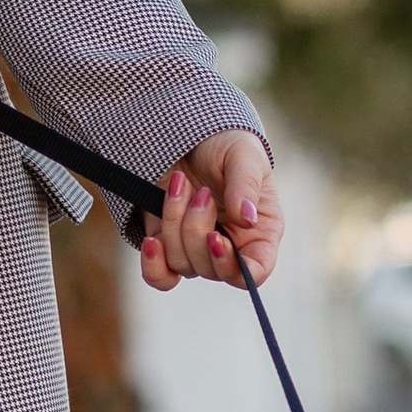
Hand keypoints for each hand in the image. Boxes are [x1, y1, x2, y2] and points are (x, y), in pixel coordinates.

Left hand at [138, 131, 280, 292]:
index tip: (215, 238)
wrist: (188, 135)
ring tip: (179, 185)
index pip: (256, 271)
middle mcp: (231, 247)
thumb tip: (247, 219)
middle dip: (196, 229)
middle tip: (200, 191)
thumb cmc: (226, 143)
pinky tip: (152, 241)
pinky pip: (160, 275)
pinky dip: (154, 264)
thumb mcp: (243, 154)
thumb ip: (246, 185)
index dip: (233, 266)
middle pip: (212, 270)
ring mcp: (197, 249)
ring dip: (174, 224)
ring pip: (183, 264)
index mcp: (260, 232)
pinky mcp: (169, 245)